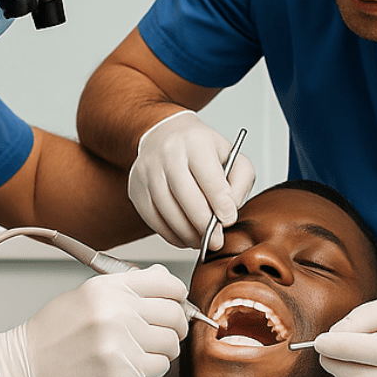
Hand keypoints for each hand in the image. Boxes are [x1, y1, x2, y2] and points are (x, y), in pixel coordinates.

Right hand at [0, 265, 189, 376]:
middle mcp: (115, 311)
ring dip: (164, 350)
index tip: (175, 305)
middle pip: (174, 314)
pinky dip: (153, 369)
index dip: (177, 296)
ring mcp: (119, 343)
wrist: (21, 370)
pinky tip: (135, 366)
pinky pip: (160, 367)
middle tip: (165, 333)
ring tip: (145, 352)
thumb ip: (126, 287)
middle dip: (175, 326)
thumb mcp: (85, 296)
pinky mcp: (121, 372)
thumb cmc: (50, 336)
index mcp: (107, 288)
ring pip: (171, 343)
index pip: (166, 283)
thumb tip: (164, 279)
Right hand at [127, 109, 255, 249]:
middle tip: (216, 240)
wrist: (165, 135)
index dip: (220, 203)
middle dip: (204, 225)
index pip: (209, 178)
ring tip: (202, 241)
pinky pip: (152, 219)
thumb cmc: (202, 150)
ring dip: (187, 233)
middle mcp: (167, 154)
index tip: (228, 219)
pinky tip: (184, 236)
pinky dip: (170, 234)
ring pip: (167, 211)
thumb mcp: (232, 156)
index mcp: (195, 143)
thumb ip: (240, 182)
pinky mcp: (135, 188)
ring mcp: (147, 171)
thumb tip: (230, 210)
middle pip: (186, 197)